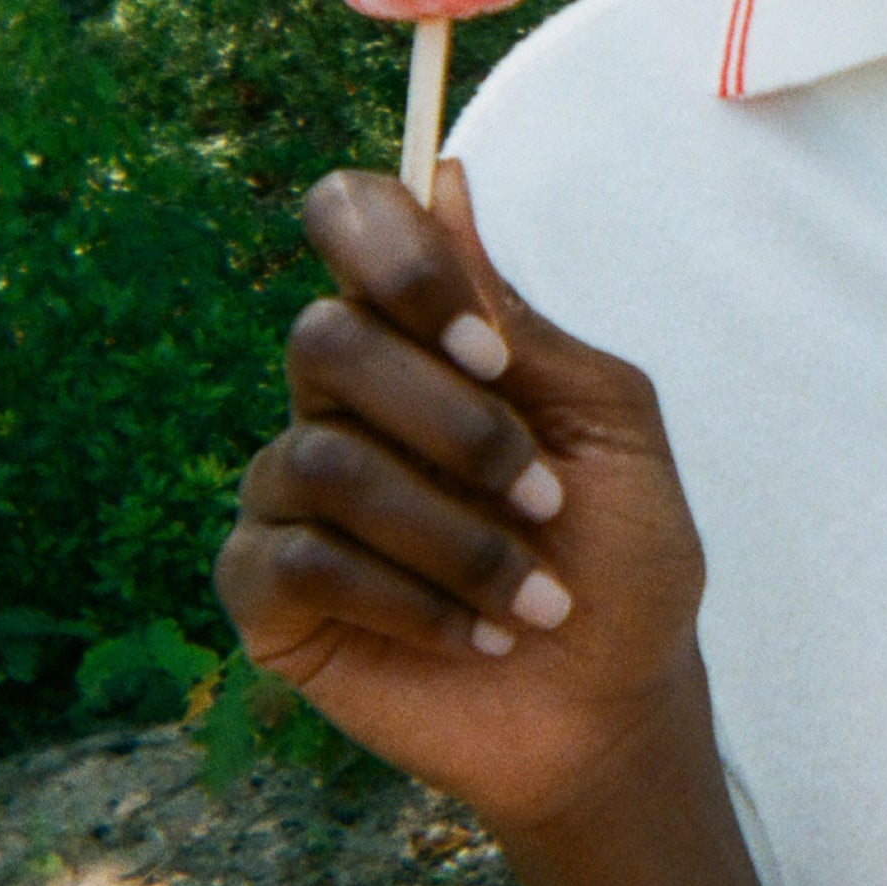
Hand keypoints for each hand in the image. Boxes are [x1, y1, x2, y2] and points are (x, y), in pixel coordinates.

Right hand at [216, 162, 705, 840]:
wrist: (612, 703)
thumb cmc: (620, 556)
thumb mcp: (610, 425)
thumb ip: (523, 321)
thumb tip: (446, 181)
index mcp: (422, 337)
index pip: (348, 221)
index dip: (393, 257)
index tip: (489, 350)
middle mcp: (341, 398)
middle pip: (325, 339)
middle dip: (453, 426)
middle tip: (544, 495)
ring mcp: (292, 492)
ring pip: (322, 460)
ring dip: (454, 538)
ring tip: (532, 599)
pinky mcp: (266, 591)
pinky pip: (301, 560)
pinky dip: (407, 600)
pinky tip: (472, 635)